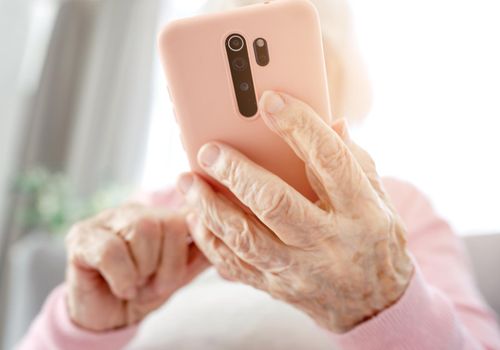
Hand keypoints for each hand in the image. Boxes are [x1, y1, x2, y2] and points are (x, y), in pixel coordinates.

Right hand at [65, 204, 208, 330]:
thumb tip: (227, 236)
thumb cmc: (143, 290)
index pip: (190, 214)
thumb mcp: (179, 273)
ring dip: (144, 271)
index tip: (194, 261)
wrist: (106, 316)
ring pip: (143, 231)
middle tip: (154, 284)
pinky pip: (112, 251)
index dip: (197, 237)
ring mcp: (107, 220)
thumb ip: (200, 253)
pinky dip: (122, 278)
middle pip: (169, 222)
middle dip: (168, 265)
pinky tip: (120, 287)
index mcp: (161, 216)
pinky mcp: (81, 237)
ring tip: (136, 284)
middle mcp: (136, 211)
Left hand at [178, 91, 413, 332]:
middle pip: (276, 202)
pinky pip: (235, 265)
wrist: (374, 306)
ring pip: (246, 238)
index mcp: (361, 211)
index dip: (299, 126)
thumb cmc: (376, 242)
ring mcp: (301, 270)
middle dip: (237, 172)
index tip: (270, 101)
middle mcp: (329, 242)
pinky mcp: (277, 287)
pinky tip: (195, 216)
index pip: (329, 160)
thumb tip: (332, 122)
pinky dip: (210, 239)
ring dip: (210, 206)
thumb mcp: (378, 199)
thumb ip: (354, 161)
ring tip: (188, 180)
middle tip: (210, 150)